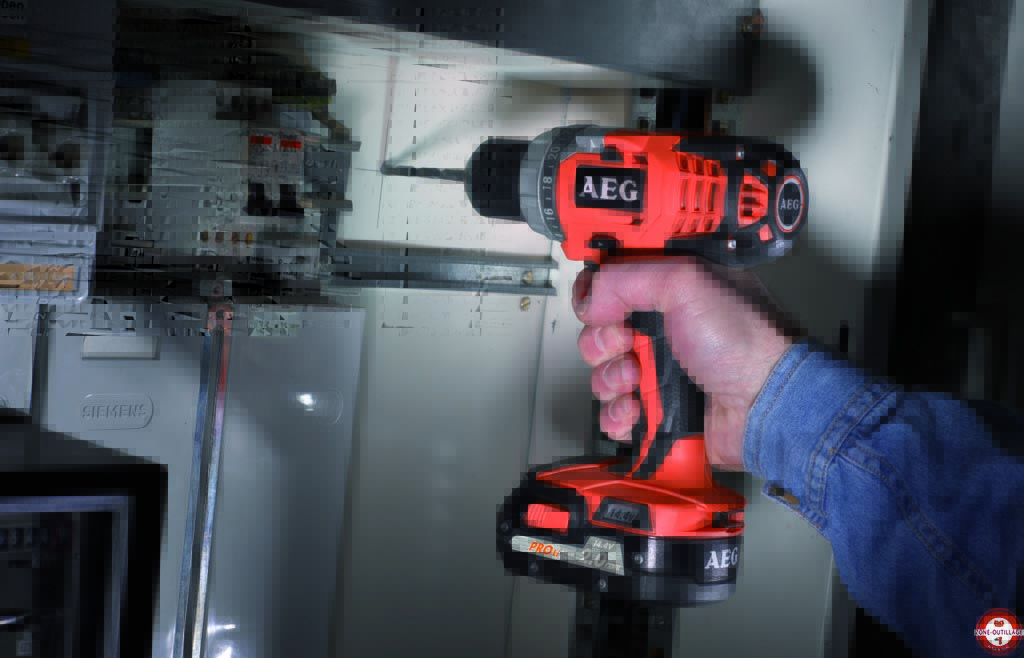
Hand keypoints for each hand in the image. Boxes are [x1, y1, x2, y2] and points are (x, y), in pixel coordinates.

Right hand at [572, 257, 796, 470]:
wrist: (765, 404)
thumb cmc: (745, 343)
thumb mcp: (686, 284)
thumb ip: (628, 277)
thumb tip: (590, 296)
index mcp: (671, 289)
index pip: (614, 283)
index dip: (597, 293)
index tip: (600, 305)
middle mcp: (663, 328)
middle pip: (599, 330)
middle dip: (603, 341)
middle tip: (626, 343)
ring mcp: (659, 369)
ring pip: (603, 373)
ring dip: (612, 379)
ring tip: (638, 380)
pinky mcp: (657, 407)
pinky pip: (615, 411)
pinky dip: (618, 413)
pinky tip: (636, 409)